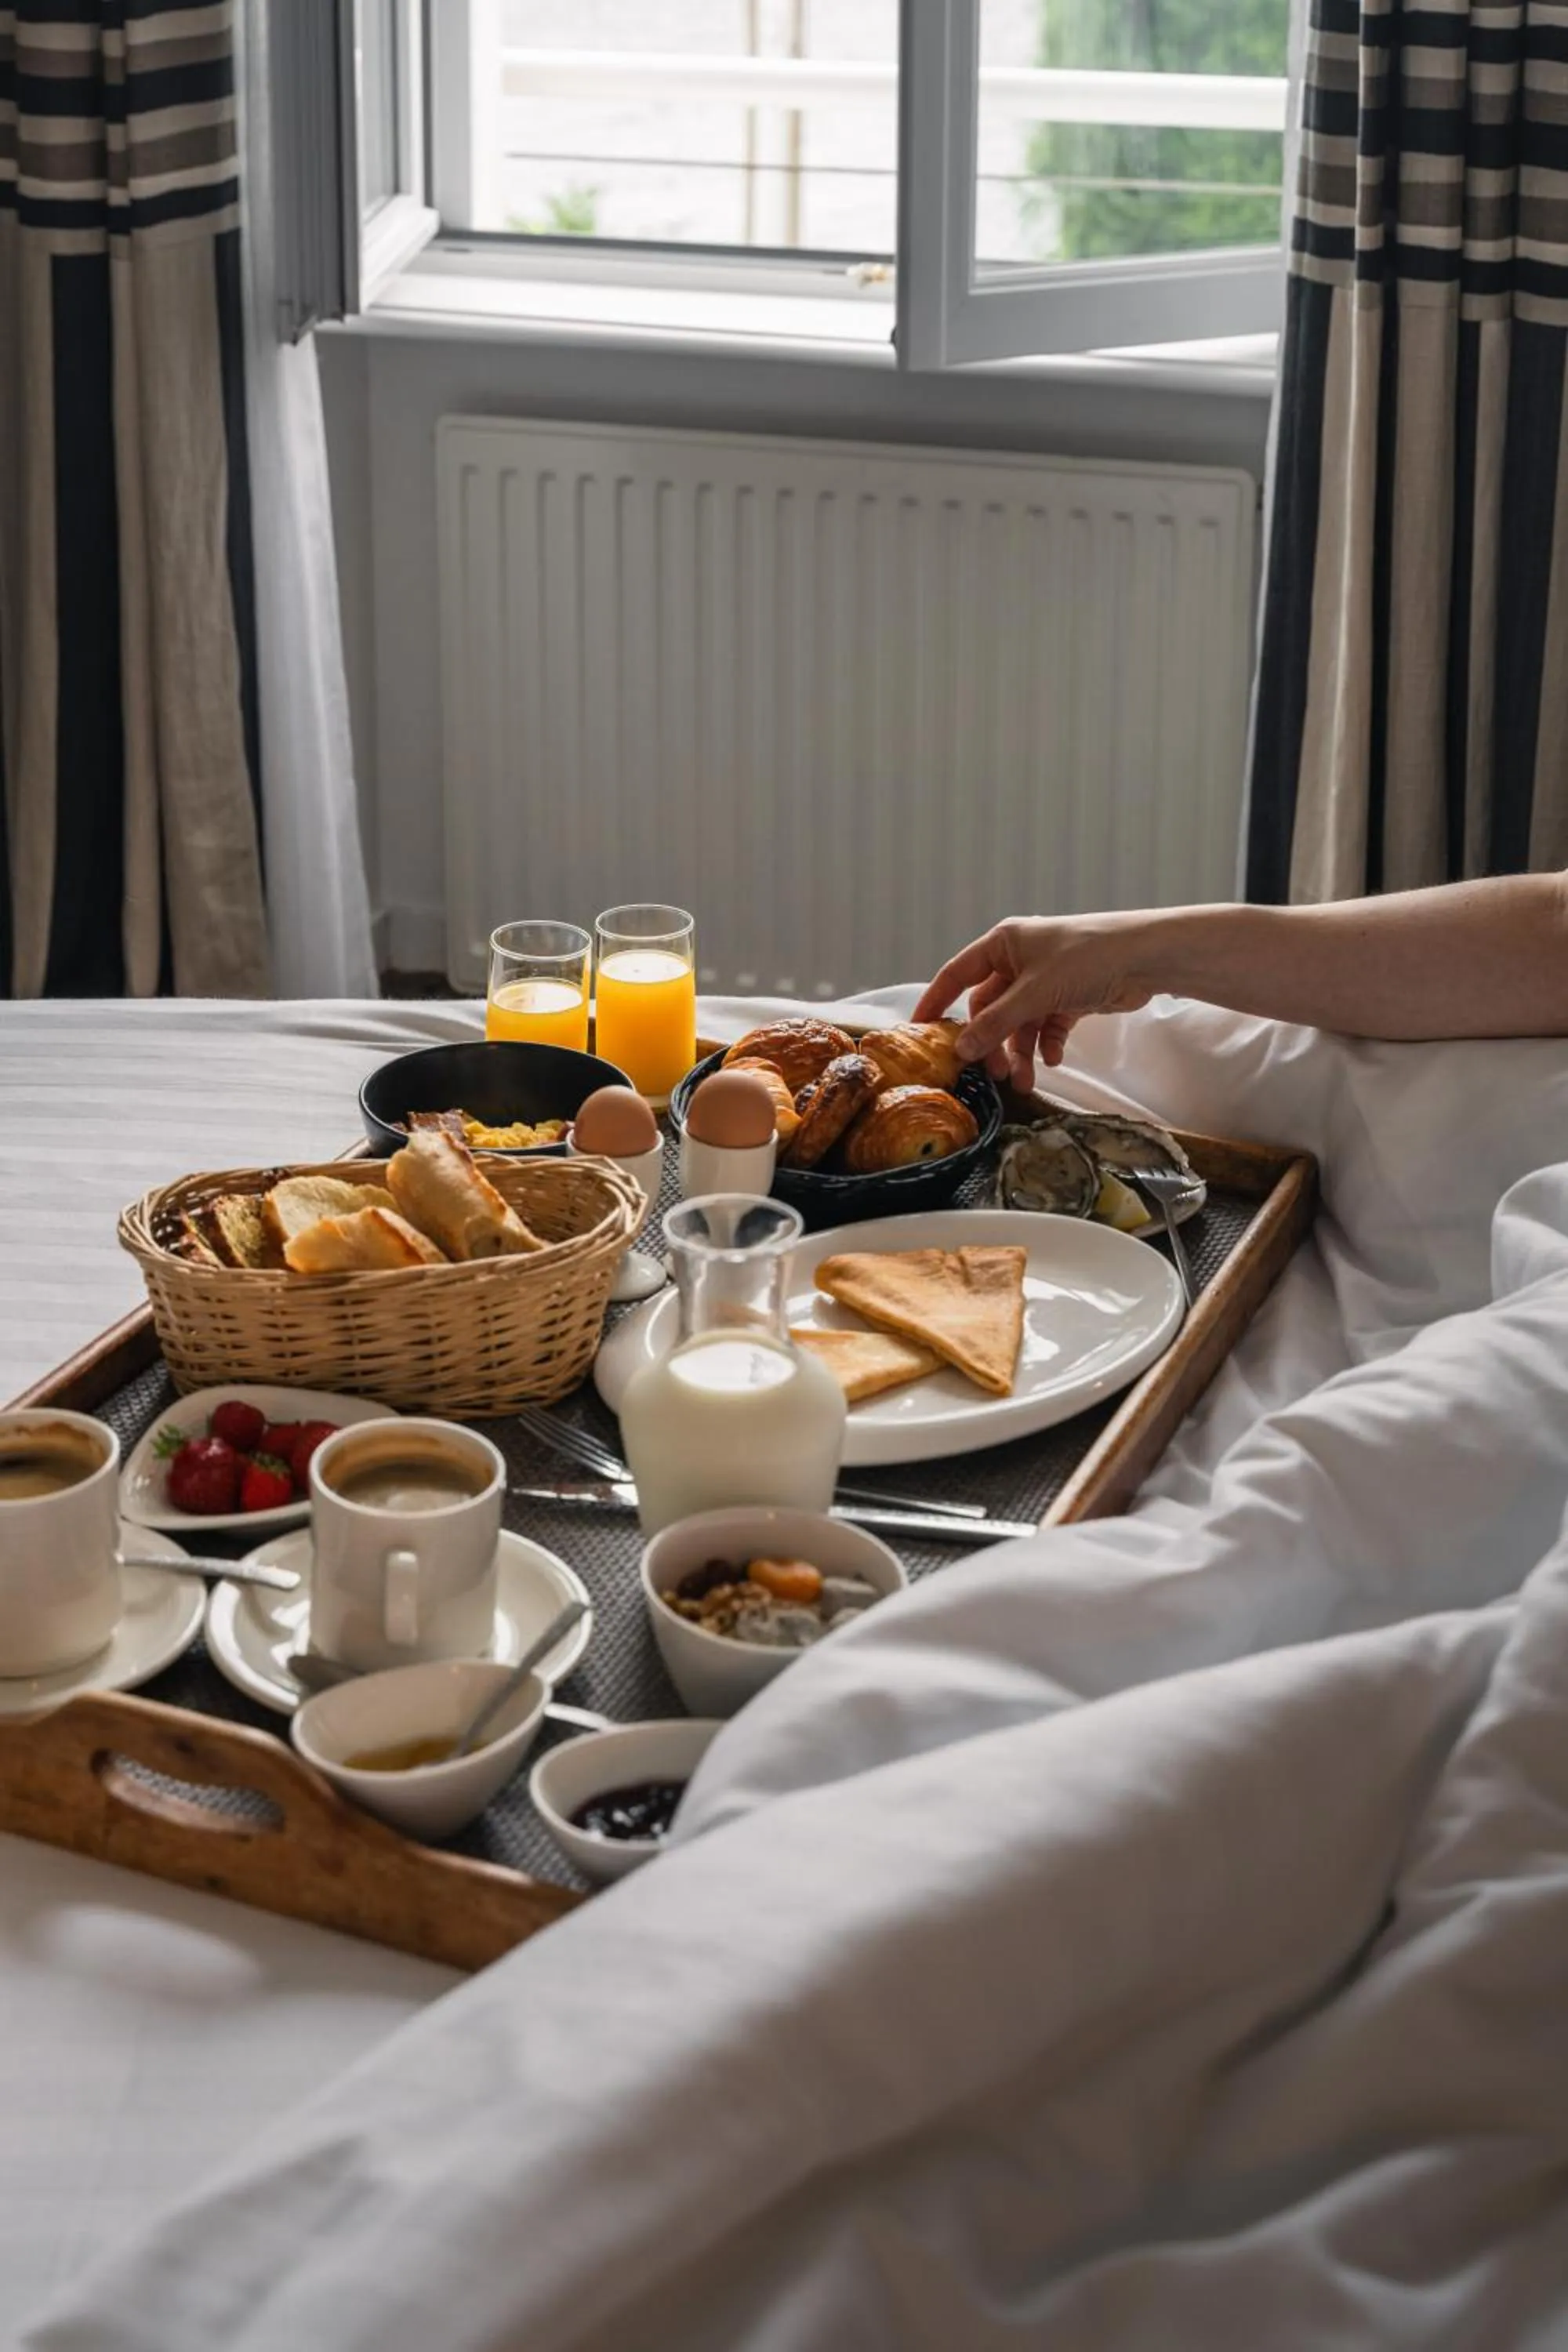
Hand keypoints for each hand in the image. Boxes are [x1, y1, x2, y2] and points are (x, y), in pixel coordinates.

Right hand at [915, 916, 1153, 1089]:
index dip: (936, 1002)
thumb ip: (995, 1024)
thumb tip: (961, 1049)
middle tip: (992, 1073)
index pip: (957, 975)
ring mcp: (1044, 979)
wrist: (1146, 958)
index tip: (920, 1033)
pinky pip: (1046, 1026)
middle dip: (992, 1042)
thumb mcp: (1033, 993)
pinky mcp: (1069, 997)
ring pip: (1019, 1023)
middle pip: (990, 1007)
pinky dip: (1046, 1044)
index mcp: (1003, 943)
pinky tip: (1051, 1060)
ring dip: (1020, 1052)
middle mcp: (1020, 959)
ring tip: (1024, 1082)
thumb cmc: (1087, 958)